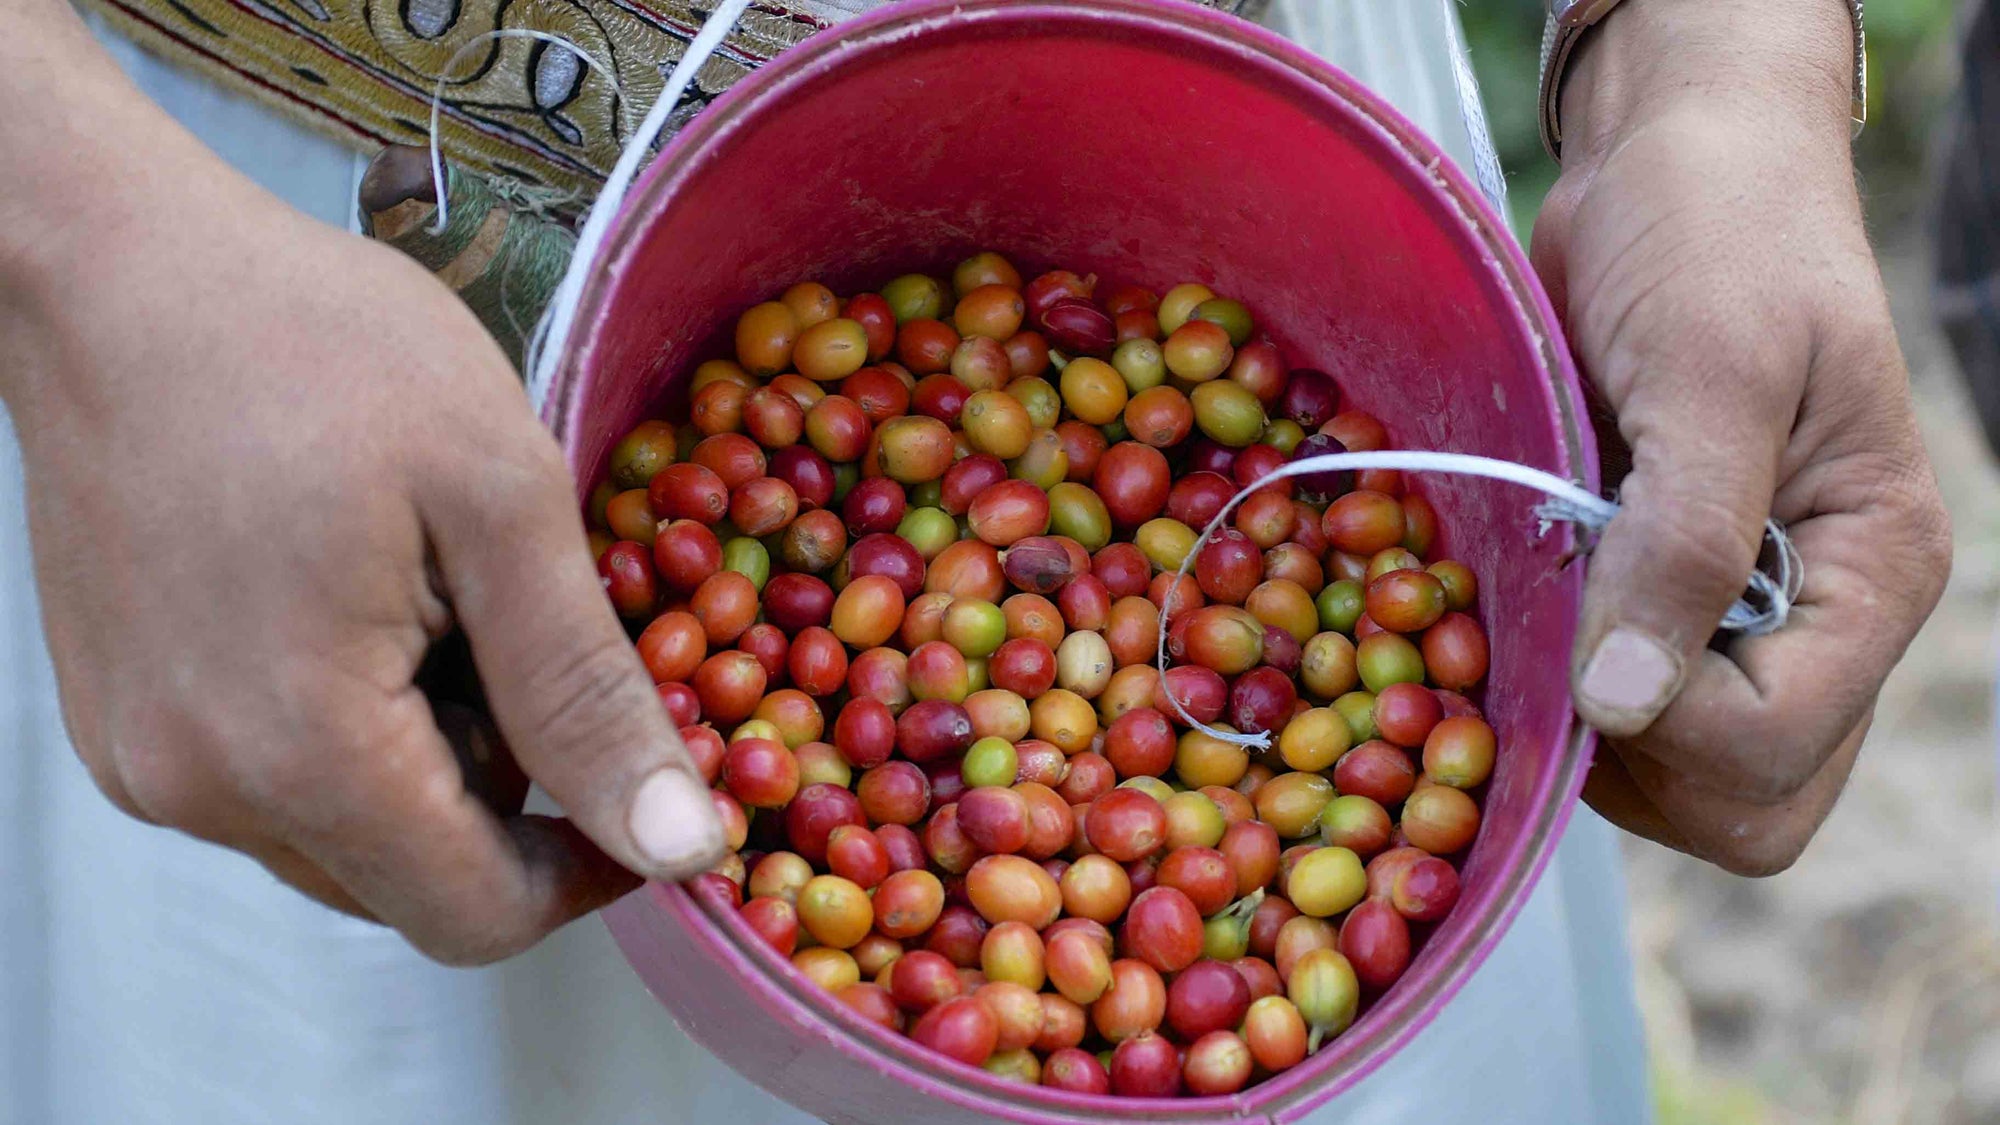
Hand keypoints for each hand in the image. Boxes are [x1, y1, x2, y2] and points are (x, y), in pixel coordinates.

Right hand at [0, 8, 723, 962]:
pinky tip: (370, 607)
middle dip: (511, 800)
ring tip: (447, 605)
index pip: (479, 916)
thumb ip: (587, 694)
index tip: (650, 778)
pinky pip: (272, 784)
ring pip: (345, 838)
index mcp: (303, 750)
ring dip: (433, 766)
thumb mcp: (501, 503)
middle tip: (535, 641)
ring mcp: (143, 759)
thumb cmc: (314, 349)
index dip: (589, 872)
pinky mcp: (121, 718)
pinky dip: (350, 733)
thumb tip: (678, 844)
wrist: (116, 268)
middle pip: (412, 885)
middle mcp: (199, 789)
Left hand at [1530, 0, 1949, 873]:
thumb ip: (1683, 541)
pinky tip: (1509, 602)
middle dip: (1628, 758)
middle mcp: (1816, 622)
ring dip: (1577, 724)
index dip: (1659, 727)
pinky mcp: (1656, 601)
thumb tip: (1623, 704)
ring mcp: (1735, 621)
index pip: (1774, 752)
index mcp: (1869, 573)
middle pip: (1740, 805)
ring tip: (1524, 601)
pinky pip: (1612, 711)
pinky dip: (1551, 687)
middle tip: (1544, 637)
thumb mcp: (1713, 371)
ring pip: (1670, 781)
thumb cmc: (1718, 238)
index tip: (1575, 621)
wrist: (1673, 167)